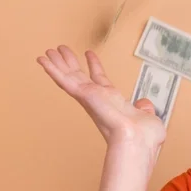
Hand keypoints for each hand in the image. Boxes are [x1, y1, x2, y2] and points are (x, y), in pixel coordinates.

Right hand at [36, 45, 165, 149]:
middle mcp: (98, 100)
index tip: (89, 53)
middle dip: (70, 62)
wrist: (139, 140)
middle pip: (80, 76)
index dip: (95, 66)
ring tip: (48, 51)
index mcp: (112, 102)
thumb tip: (145, 104)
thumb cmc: (144, 137)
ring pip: (69, 77)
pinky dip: (53, 69)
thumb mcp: (148, 118)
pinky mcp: (84, 96)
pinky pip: (65, 80)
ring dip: (58, 64)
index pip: (101, 80)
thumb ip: (144, 109)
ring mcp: (89, 98)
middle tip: (60, 49)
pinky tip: (43, 60)